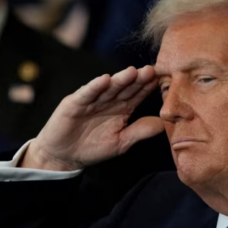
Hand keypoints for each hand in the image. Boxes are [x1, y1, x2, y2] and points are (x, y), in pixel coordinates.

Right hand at [23, 66, 163, 170]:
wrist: (64, 156)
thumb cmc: (92, 148)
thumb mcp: (121, 142)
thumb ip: (140, 131)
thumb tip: (164, 123)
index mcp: (122, 109)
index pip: (137, 95)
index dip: (148, 88)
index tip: (162, 80)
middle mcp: (108, 101)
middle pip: (125, 88)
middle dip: (137, 80)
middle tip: (150, 71)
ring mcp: (91, 100)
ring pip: (108, 88)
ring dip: (119, 80)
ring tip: (132, 72)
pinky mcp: (74, 103)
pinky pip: (86, 93)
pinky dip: (94, 87)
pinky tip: (104, 80)